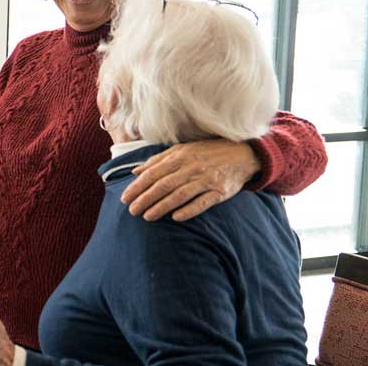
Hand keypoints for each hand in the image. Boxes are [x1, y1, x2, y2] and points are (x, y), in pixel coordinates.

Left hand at [121, 139, 259, 220]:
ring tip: (147, 217)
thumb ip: (158, 160)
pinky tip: (176, 217)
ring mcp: (206, 180)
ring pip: (180, 195)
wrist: (243, 154)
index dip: (138, 186)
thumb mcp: (182, 150)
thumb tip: (135, 171)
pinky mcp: (220, 192)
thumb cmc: (207, 152)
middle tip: (132, 210)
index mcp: (180, 156)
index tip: (125, 198)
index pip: (154, 173)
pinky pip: (203, 202)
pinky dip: (189, 209)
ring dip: (162, 206)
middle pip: (164, 185)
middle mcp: (192, 167)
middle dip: (145, 198)